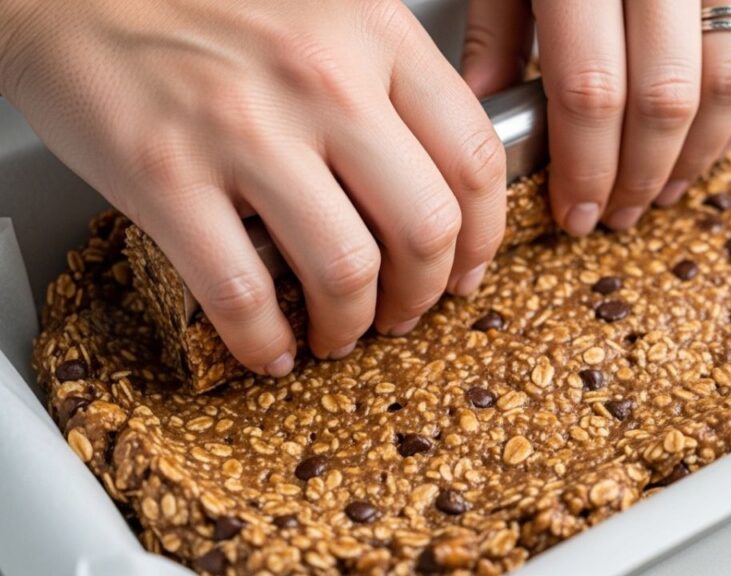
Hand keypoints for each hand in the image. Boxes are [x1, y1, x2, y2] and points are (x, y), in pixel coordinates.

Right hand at [0, 0, 505, 375]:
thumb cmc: (206, 7)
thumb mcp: (327, 15)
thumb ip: (391, 85)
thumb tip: (443, 186)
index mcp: (374, 34)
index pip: (474, 158)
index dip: (485, 236)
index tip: (468, 269)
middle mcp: (321, 79)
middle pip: (425, 227)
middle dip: (425, 294)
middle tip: (407, 312)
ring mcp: (242, 129)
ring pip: (345, 270)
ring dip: (351, 326)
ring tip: (340, 333)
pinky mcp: (165, 175)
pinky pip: (240, 293)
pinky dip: (264, 341)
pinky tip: (270, 348)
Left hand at [461, 0, 730, 233]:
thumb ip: (498, 24)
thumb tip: (487, 110)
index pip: (591, 92)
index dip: (585, 168)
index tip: (574, 213)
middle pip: (665, 99)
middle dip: (640, 176)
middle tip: (618, 216)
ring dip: (699, 155)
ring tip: (665, 191)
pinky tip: (722, 141)